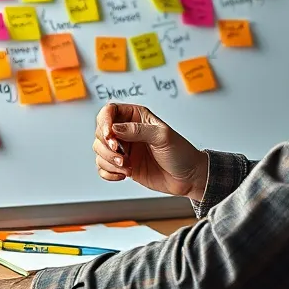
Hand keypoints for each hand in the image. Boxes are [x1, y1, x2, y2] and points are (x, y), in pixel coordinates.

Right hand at [93, 104, 208, 201]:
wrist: (188, 178)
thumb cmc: (181, 152)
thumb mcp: (162, 136)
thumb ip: (138, 130)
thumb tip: (115, 129)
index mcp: (136, 117)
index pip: (110, 111)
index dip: (104, 122)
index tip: (110, 136)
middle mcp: (127, 131)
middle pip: (100, 132)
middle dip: (107, 147)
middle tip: (122, 156)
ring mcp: (124, 149)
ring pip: (99, 151)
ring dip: (109, 161)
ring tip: (127, 168)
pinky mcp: (123, 166)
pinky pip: (103, 167)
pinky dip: (108, 173)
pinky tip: (123, 175)